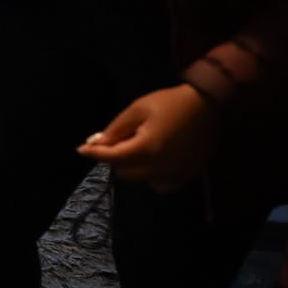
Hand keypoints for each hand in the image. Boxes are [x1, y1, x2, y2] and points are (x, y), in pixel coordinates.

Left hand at [76, 84, 218, 192]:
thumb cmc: (169, 103)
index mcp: (147, 149)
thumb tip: (96, 143)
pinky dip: (150, 175)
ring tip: (137, 146)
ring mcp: (174, 175)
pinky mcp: (185, 176)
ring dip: (132, 167)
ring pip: (141, 180)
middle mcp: (160, 168)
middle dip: (114, 158)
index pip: (112, 158)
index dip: (94, 153)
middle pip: (124, 172)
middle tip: (116, 140)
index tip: (80, 149)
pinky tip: (153, 159)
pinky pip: (159, 184)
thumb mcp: (138, 109)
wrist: (207, 106)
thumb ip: (116, 129)